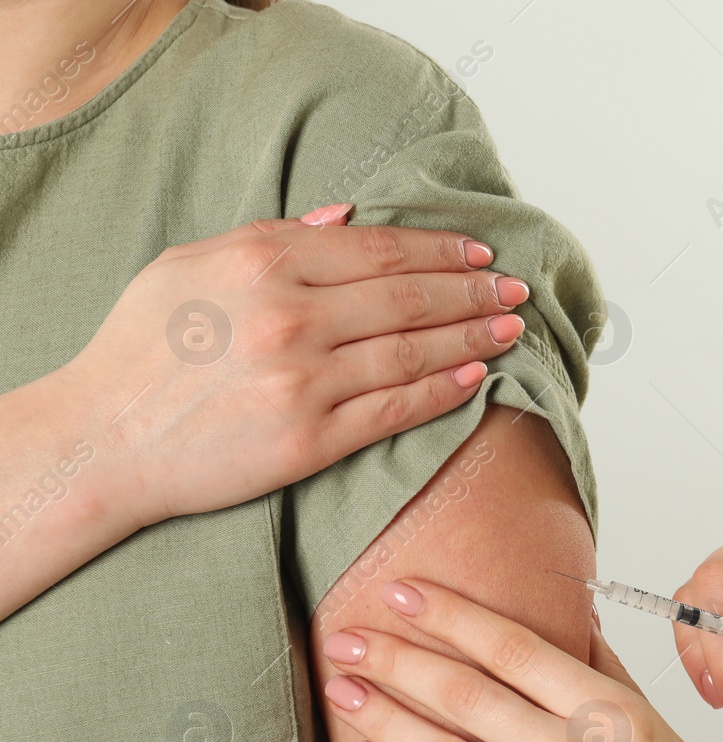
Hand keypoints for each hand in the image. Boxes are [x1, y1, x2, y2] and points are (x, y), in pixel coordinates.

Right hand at [67, 205, 532, 525]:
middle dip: (474, 289)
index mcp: (262, 264)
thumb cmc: (141, 350)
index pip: (380, 249)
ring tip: (510, 328)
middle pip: (410, 296)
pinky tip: (476, 378)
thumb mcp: (189, 265)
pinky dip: (443, 391)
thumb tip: (348, 215)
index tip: (480, 250)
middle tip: (514, 288)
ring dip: (473, 337)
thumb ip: (274, 236)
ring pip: (414, 351)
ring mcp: (304, 382)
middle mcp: (290, 318)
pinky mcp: (311, 441)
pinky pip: (396, 409)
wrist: (103, 440)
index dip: (441, 248)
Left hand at [317, 579, 722, 741]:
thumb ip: (607, 674)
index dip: (452, 616)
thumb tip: (571, 614)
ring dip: (383, 717)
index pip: (517, 649)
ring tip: (343, 689)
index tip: (405, 592)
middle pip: (467, 696)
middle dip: (397, 659)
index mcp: (616, 717)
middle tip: (347, 635)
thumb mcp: (663, 733)